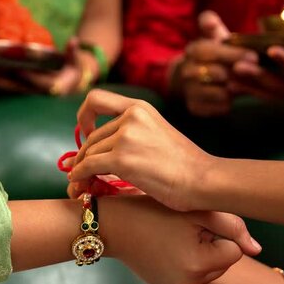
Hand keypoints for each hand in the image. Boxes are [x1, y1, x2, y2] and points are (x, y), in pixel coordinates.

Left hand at [0, 37, 90, 94]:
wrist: (67, 89)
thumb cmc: (71, 73)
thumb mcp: (76, 64)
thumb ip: (73, 53)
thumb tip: (74, 40)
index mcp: (49, 87)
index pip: (34, 80)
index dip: (23, 75)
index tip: (10, 67)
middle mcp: (34, 93)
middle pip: (12, 86)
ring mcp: (25, 94)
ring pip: (4, 88)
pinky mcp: (18, 92)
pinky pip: (1, 88)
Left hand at [69, 89, 209, 211]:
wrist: (203, 179)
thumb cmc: (185, 164)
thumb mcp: (158, 133)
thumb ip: (133, 132)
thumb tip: (101, 146)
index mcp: (139, 107)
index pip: (96, 98)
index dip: (84, 115)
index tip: (86, 131)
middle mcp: (131, 117)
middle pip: (92, 137)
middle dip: (84, 155)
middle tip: (82, 171)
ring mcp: (126, 137)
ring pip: (89, 153)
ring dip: (82, 170)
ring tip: (82, 184)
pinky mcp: (121, 160)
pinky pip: (88, 167)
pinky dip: (80, 176)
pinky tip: (79, 185)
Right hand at [105, 196, 259, 283]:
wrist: (114, 226)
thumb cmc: (150, 212)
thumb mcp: (194, 210)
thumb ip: (233, 226)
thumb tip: (257, 249)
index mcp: (198, 264)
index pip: (233, 250)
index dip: (216, 232)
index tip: (192, 224)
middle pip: (223, 262)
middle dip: (210, 244)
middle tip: (182, 229)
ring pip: (209, 268)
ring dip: (200, 253)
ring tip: (173, 237)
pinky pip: (194, 275)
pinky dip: (187, 262)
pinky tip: (169, 248)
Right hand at [169, 11, 257, 116]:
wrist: (190, 78)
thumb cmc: (212, 55)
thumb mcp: (212, 37)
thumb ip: (211, 25)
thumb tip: (210, 20)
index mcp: (194, 50)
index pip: (212, 51)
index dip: (234, 54)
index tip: (254, 57)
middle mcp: (187, 71)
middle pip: (218, 74)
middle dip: (239, 73)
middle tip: (255, 73)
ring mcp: (190, 90)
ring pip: (220, 93)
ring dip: (235, 90)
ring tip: (244, 85)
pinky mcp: (195, 107)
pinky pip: (219, 108)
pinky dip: (229, 104)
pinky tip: (232, 98)